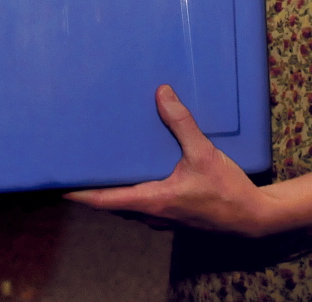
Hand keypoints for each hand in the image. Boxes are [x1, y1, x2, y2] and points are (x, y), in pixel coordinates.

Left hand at [64, 85, 269, 236]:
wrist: (253, 218)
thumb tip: (162, 94)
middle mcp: (152, 213)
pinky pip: (144, 203)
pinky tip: (139, 172)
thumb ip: (182, 123)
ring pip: (128, 205)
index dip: (78, 193)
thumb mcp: (204, 153)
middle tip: (76, 167)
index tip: (57, 185)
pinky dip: (133, 190)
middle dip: (92, 188)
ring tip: (102, 167)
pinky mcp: (174, 215)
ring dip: (113, 189)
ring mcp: (163, 217)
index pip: (104, 200)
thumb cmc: (227, 191)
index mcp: (152, 200)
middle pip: (112, 202)